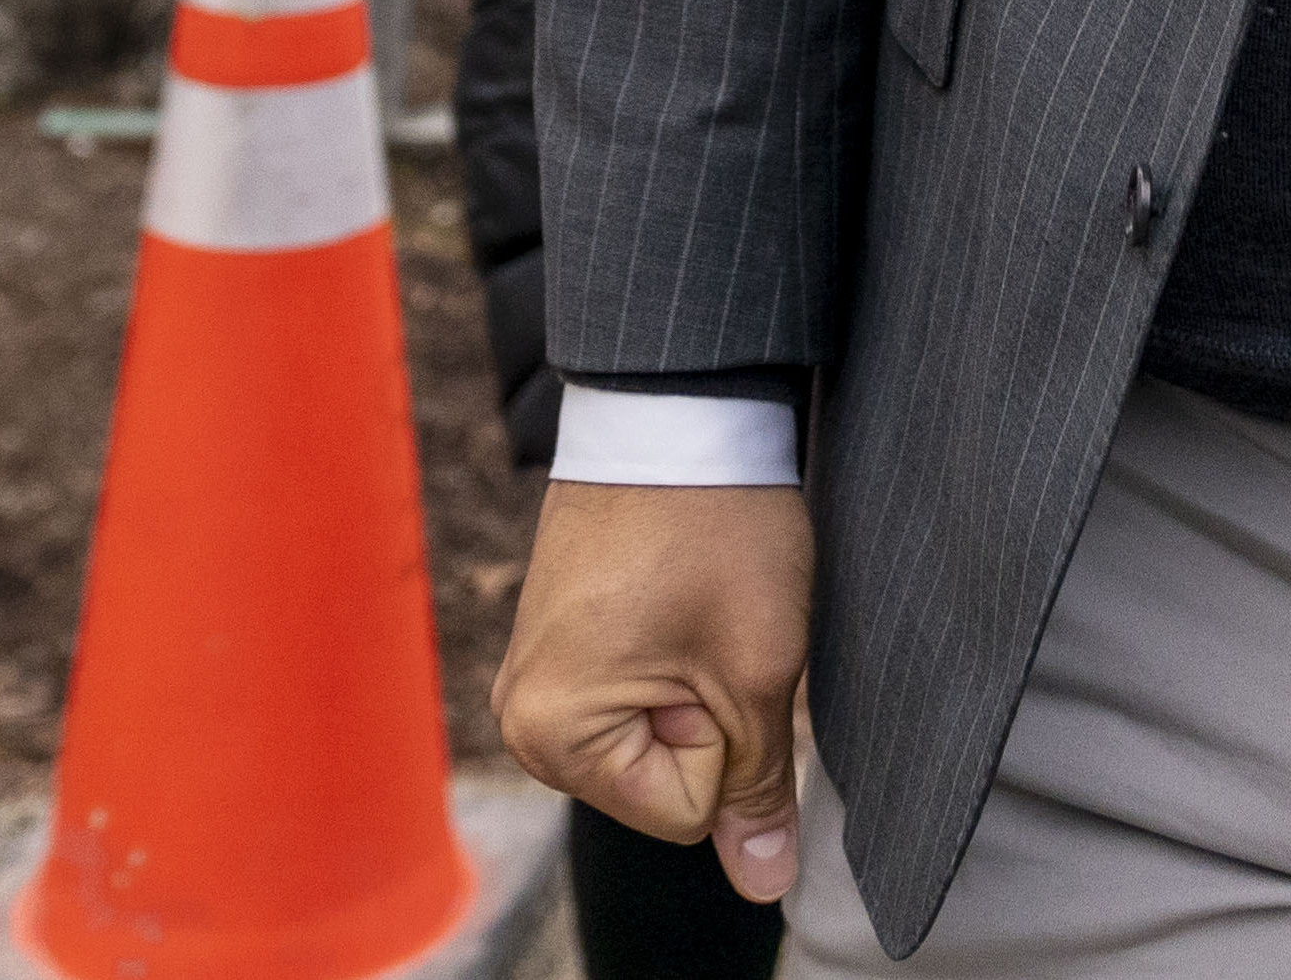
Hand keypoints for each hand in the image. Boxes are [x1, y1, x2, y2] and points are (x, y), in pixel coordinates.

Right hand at [499, 481, 814, 902]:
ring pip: (659, 741)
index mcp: (552, 735)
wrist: (676, 406)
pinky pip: (637, 698)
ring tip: (690, 606)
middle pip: (663, 787)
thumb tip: (766, 883)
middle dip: (709, 718)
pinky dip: (675, 660)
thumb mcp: (758, 667)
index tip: (710, 650)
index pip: (684, 815)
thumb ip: (760, 787)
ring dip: (696, 686)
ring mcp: (537, 676)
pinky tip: (677, 598)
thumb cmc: (715, 527)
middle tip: (704, 622)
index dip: (727, 740)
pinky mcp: (560, 644)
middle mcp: (524, 716)